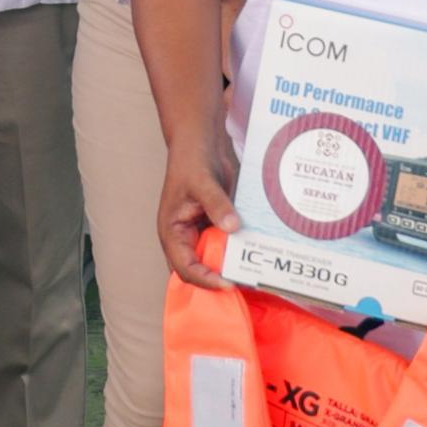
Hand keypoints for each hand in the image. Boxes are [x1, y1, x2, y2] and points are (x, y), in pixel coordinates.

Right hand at [157, 143, 239, 291]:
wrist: (200, 143)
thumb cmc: (191, 161)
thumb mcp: (203, 183)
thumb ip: (217, 205)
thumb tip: (232, 227)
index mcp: (172, 233)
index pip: (184, 267)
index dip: (204, 279)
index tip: (227, 283)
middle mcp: (184, 237)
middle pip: (198, 270)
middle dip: (217, 280)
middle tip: (242, 284)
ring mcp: (200, 232)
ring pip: (213, 260)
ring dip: (229, 267)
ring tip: (251, 275)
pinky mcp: (214, 226)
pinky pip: (225, 244)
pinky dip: (237, 251)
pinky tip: (254, 253)